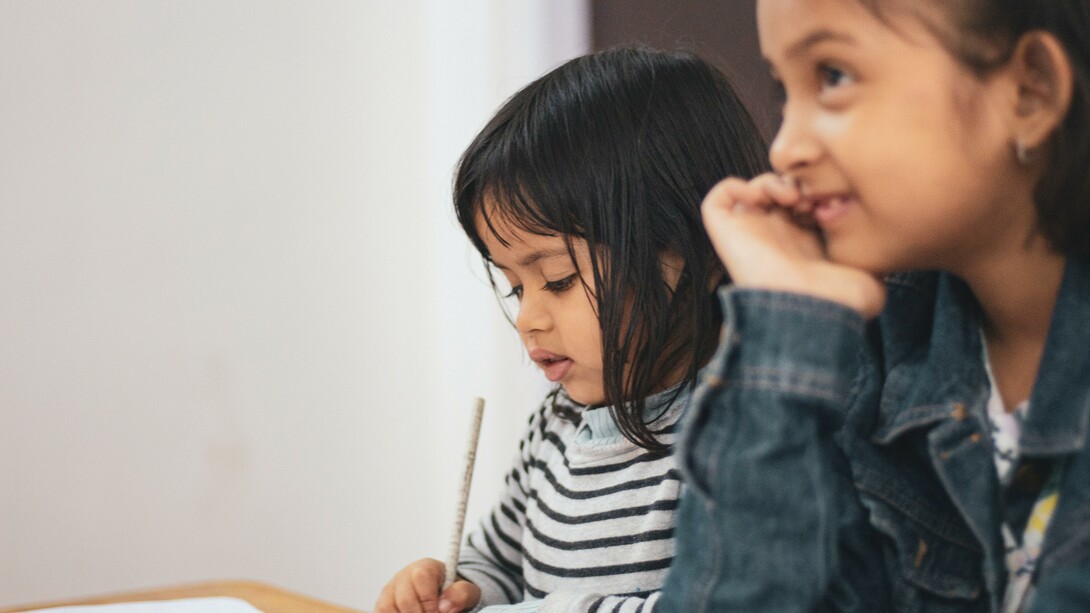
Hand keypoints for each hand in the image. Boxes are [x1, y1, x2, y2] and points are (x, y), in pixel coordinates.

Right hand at [373, 557, 481, 612]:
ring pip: (388, 606)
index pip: (421, 578)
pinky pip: (381, 612)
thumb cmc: (454, 593)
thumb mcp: (468, 591)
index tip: (439, 611)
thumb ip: (462, 594)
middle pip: (404, 598)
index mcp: (426, 567)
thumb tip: (444, 605)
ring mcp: (391, 589)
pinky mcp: (384, 602)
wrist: (445, 596)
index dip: (430, 600)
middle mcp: (405, 575)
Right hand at [702, 173, 885, 317]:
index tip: (834, 199)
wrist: (811, 309)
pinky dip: (736, 186)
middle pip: (780, 192)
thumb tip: (877, 229)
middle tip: (813, 196)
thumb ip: (871, 246)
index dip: (819, 190)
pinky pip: (719, 198)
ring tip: (792, 197)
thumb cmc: (841, 299)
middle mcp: (776, 237)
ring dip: (772, 182)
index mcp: (805, 245)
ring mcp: (750, 234)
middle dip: (798, 182)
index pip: (806, 203)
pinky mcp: (726, 232)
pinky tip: (763, 197)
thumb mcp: (871, 268)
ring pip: (752, 190)